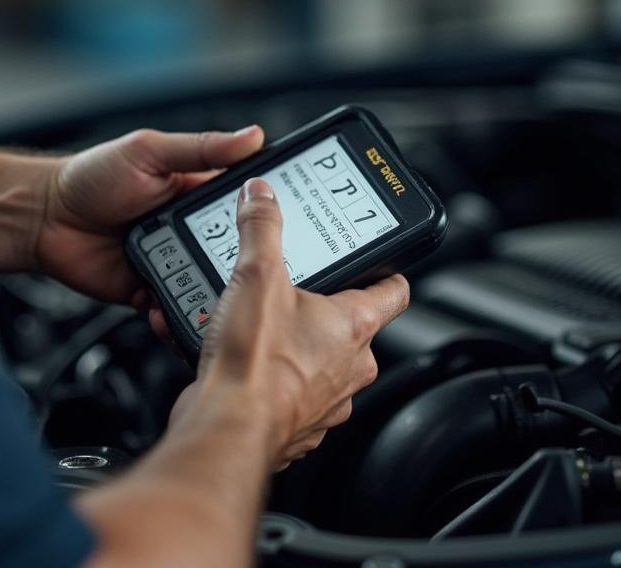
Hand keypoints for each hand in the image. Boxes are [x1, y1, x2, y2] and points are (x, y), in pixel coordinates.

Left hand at [37, 126, 264, 304]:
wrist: (44, 217)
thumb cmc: (91, 176)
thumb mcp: (149, 152)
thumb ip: (200, 148)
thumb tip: (253, 135)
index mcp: (197, 191)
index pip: (246, 204)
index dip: (270, 214)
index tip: (296, 225)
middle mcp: (190, 229)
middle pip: (234, 252)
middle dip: (246, 264)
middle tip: (259, 273)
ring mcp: (173, 262)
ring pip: (209, 286)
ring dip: (215, 293)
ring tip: (221, 299)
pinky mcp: (152, 291)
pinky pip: (176, 309)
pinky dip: (179, 314)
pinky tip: (176, 310)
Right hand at [170, 179, 409, 470]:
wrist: (225, 425)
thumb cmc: (254, 361)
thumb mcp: (255, 274)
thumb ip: (261, 227)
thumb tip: (261, 196)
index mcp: (355, 325)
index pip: (394, 290)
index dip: (387, 270)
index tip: (379, 261)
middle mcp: (351, 367)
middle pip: (354, 326)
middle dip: (323, 306)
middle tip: (293, 287)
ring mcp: (328, 401)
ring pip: (322, 362)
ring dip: (296, 343)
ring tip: (259, 323)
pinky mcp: (298, 425)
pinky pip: (293, 392)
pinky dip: (274, 376)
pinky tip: (244, 359)